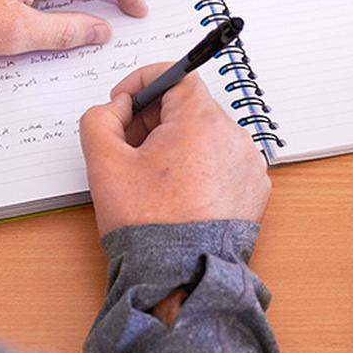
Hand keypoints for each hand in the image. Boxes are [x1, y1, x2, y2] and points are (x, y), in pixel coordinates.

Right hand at [80, 63, 270, 235]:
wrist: (181, 277)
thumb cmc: (148, 224)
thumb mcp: (104, 163)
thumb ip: (99, 119)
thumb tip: (116, 108)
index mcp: (201, 121)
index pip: (176, 75)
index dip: (142, 83)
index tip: (124, 103)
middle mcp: (234, 138)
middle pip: (189, 108)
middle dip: (155, 120)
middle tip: (129, 148)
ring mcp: (248, 166)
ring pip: (206, 137)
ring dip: (177, 146)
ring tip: (153, 180)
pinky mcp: (254, 191)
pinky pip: (223, 164)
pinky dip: (200, 170)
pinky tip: (178, 195)